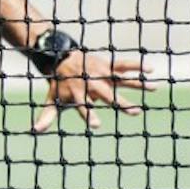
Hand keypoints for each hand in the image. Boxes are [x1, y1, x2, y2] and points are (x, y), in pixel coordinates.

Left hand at [32, 51, 155, 132]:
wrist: (60, 58)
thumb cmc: (59, 85)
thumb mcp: (52, 100)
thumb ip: (47, 116)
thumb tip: (34, 130)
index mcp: (78, 94)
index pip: (82, 107)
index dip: (88, 115)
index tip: (97, 125)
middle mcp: (91, 84)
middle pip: (107, 95)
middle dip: (120, 102)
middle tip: (134, 112)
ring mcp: (101, 74)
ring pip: (121, 79)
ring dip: (137, 84)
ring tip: (154, 88)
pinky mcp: (107, 66)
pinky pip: (124, 65)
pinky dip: (137, 66)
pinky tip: (151, 70)